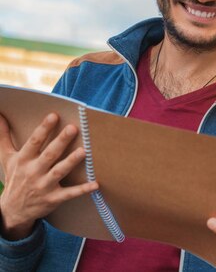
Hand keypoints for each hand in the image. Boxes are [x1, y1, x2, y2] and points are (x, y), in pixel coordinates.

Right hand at [0, 113, 97, 239]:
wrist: (11, 211)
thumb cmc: (15, 178)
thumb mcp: (7, 158)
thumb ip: (4, 137)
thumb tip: (0, 115)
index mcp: (24, 160)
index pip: (34, 141)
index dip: (43, 128)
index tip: (54, 115)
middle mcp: (33, 171)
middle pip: (49, 154)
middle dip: (61, 141)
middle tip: (73, 128)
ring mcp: (44, 186)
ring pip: (59, 172)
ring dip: (71, 162)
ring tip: (83, 151)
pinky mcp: (53, 198)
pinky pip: (69, 194)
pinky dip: (82, 190)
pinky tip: (95, 184)